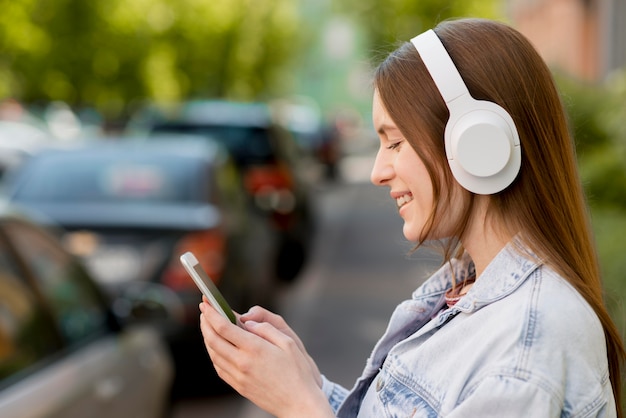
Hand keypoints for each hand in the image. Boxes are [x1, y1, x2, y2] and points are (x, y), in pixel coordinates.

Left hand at [199, 300, 332, 417]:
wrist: (298, 404)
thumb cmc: (298, 372)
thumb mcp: (289, 342)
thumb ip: (266, 328)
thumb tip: (247, 323)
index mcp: (255, 349)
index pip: (224, 327)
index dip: (212, 313)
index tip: (205, 303)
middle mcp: (242, 363)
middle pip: (213, 339)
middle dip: (205, 322)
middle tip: (204, 310)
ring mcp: (239, 377)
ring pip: (213, 354)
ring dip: (207, 337)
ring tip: (208, 325)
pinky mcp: (239, 387)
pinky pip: (219, 368)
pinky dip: (213, 354)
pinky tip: (216, 347)